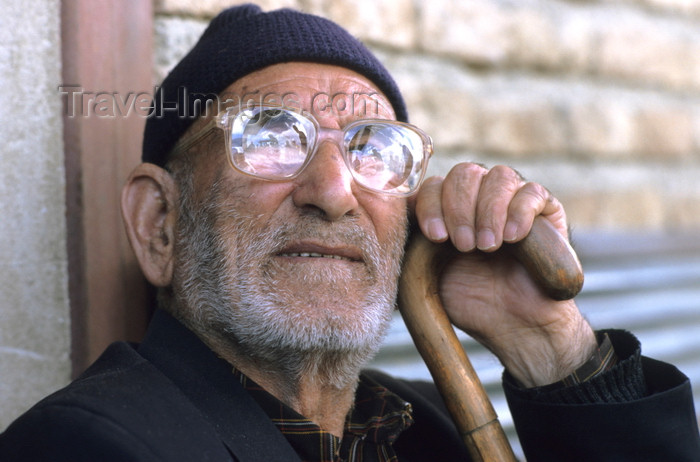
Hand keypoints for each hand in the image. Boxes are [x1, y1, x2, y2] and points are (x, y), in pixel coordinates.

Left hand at [410, 163, 596, 386]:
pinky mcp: (545, 209)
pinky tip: (513, 237)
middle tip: (465, 246)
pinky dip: (519, 211)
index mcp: (447, 207)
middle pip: (464, 173)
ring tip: (488, 246)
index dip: (431, 206)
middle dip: (459, 208)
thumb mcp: (427, 274)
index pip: (432, 185)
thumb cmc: (468, 299)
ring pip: (498, 176)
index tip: (436, 238)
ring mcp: (512, 199)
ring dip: (488, 210)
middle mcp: (478, 196)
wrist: (514, 325)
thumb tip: (386, 219)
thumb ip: (409, 246)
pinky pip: (531, 192)